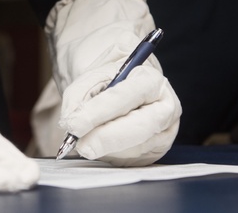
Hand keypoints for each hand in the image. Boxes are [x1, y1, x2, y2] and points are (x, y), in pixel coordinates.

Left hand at [58, 58, 180, 165]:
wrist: (120, 90)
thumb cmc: (108, 82)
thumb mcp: (91, 77)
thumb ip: (79, 96)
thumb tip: (72, 124)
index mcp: (152, 80)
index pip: (130, 95)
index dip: (101, 111)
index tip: (75, 125)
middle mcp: (165, 108)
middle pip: (141, 127)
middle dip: (107, 138)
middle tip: (80, 145)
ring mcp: (163, 133)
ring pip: (133, 148)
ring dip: (104, 148)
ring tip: (84, 139)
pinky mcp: (154, 153)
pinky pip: (130, 161)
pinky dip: (108, 155)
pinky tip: (99, 144)